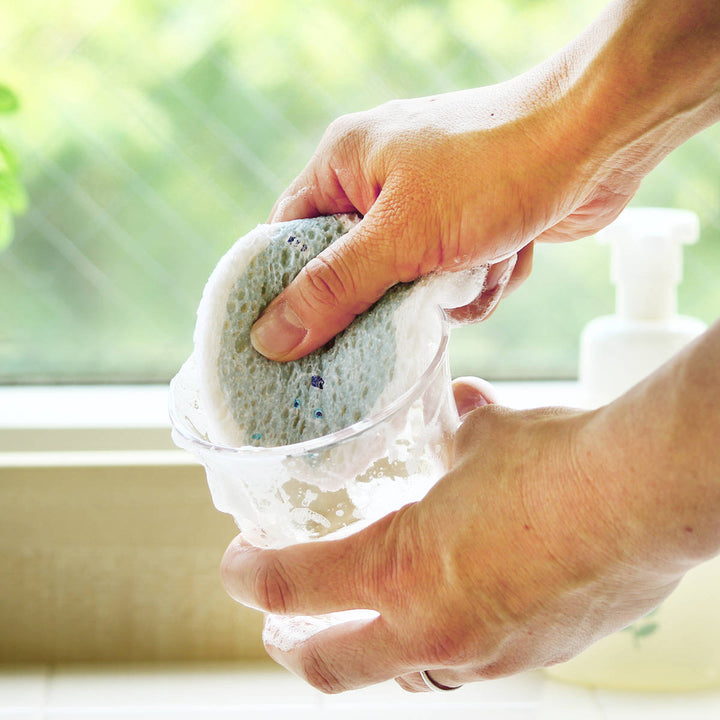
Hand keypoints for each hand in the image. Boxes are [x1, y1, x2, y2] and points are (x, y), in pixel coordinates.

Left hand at [220, 378, 682, 692]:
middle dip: (296, 649)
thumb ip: (457, 433)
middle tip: (280, 631)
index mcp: (402, 570)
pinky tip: (459, 607)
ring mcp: (486, 654)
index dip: (251, 577)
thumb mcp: (484, 440)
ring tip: (366, 625)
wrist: (644, 497)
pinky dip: (445, 644)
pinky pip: (471, 666)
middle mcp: (434, 629)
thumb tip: (458, 410)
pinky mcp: (533, 656)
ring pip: (405, 675)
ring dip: (375, 651)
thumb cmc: (557, 464)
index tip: (239, 565)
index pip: (292, 587)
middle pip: (333, 667)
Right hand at [249, 77, 636, 360]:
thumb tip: (271, 337)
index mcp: (344, 165)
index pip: (288, 241)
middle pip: (354, 274)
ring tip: (482, 259)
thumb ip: (334, 289)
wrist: (600, 138)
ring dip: (451, 290)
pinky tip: (508, 253)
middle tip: (416, 301)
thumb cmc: (495, 168)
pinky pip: (454, 280)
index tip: (294, 345)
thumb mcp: (402, 237)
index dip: (289, 294)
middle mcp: (380, 183)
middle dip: (396, 296)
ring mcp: (428, 204)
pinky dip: (483, 281)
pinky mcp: (469, 226)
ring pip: (410, 287)